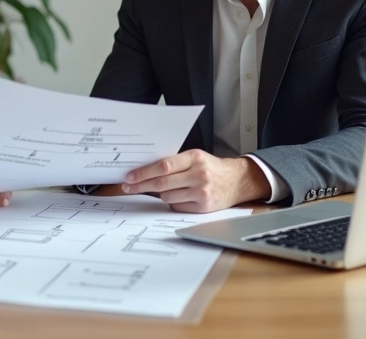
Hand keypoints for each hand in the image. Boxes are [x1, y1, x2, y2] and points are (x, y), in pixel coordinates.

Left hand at [121, 150, 267, 212]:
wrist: (236, 181)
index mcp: (194, 158)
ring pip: (167, 196)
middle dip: (141, 185)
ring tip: (159, 189)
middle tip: (128, 186)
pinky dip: (172, 201)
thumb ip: (175, 163)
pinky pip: (177, 206)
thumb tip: (146, 171)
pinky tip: (177, 196)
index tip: (130, 176)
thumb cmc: (211, 167)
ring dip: (159, 194)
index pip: (163, 166)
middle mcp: (198, 175)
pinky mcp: (202, 207)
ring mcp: (201, 192)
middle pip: (162, 183)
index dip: (144, 172)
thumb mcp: (196, 158)